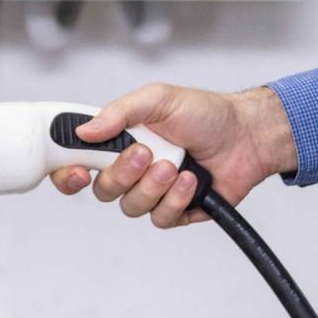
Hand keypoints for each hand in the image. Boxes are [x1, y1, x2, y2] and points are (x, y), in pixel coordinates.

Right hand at [49, 83, 298, 230]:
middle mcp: (133, 169)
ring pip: (131, 207)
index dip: (70, 173)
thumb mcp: (160, 99)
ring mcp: (154, 191)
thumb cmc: (207, 113)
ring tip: (175, 165)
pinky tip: (192, 181)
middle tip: (145, 153)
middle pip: (103, 190)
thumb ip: (119, 111)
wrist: (248, 135)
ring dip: (153, 186)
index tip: (78, 172)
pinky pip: (161, 219)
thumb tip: (85, 129)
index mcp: (120, 141)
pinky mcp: (177, 210)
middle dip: (123, 174)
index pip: (79, 163)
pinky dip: (176, 200)